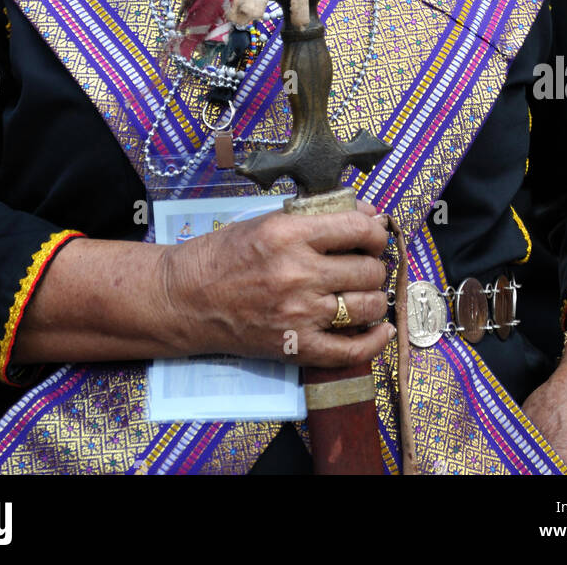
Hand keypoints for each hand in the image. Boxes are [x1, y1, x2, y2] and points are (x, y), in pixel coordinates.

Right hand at [156, 203, 393, 367]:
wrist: (186, 297)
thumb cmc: (225, 254)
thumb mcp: (268, 221)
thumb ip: (316, 217)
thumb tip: (368, 216)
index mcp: (289, 234)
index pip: (358, 230)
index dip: (376, 231)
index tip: (373, 235)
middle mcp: (297, 273)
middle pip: (367, 269)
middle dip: (373, 265)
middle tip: (364, 264)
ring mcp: (298, 313)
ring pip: (366, 306)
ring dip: (373, 297)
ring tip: (364, 292)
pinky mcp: (295, 345)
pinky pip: (350, 350)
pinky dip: (374, 341)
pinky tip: (380, 328)